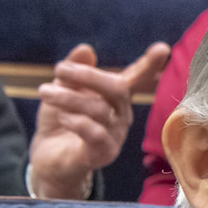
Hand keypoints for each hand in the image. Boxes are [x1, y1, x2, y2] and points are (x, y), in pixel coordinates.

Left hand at [29, 42, 169, 199]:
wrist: (49, 159)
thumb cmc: (59, 123)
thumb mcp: (61, 91)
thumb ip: (73, 72)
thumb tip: (85, 49)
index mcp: (115, 98)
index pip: (136, 79)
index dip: (149, 64)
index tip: (163, 48)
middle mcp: (121, 115)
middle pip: (118, 89)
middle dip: (89, 75)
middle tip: (59, 69)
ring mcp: (115, 135)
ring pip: (99, 108)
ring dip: (68, 97)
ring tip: (44, 92)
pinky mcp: (103, 153)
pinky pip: (94, 132)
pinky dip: (74, 120)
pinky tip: (61, 117)